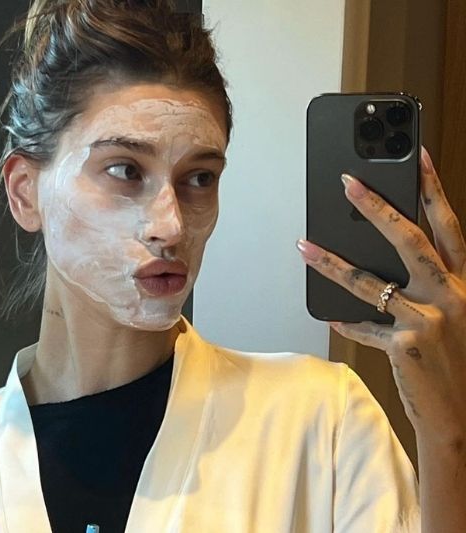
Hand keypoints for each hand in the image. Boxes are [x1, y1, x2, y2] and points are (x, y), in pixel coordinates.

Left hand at [296, 146, 465, 448]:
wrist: (459, 415)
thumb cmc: (451, 359)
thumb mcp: (448, 315)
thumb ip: (421, 285)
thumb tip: (372, 255)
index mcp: (463, 283)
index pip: (448, 226)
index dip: (433, 188)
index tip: (416, 154)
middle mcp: (453, 296)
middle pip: (410, 240)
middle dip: (376, 208)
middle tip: (348, 182)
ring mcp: (431, 320)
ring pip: (371, 281)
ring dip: (332, 262)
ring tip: (304, 245)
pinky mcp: (408, 345)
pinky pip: (363, 324)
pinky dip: (345, 320)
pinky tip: (327, 314)